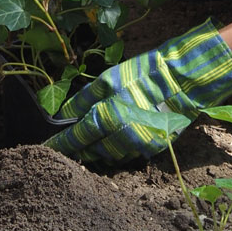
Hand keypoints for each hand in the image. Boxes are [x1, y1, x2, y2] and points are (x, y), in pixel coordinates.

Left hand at [46, 18, 231, 164]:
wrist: (183, 80)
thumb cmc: (144, 73)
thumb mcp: (110, 78)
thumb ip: (85, 98)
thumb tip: (64, 115)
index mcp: (108, 114)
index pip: (78, 136)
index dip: (62, 144)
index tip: (48, 148)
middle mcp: (121, 135)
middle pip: (91, 151)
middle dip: (77, 151)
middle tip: (64, 151)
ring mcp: (138, 145)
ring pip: (108, 157)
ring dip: (95, 153)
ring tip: (84, 149)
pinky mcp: (152, 150)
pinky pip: (127, 156)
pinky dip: (115, 153)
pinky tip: (109, 146)